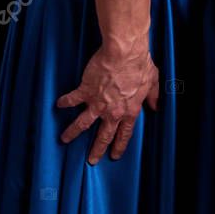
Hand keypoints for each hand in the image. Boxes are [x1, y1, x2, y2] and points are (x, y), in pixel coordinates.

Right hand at [56, 45, 159, 163]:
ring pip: (83, 124)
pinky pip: (72, 99)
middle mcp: (112, 112)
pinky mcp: (86, 91)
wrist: (124, 53)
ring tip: (64, 139)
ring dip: (73, 132)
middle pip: (103, 136)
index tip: (114, 155)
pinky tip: (59, 105)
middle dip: (96, 150)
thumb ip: (153, 96)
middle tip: (91, 160)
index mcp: (129, 111)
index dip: (119, 146)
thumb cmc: (139, 64)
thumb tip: (155, 106)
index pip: (124, 134)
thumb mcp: (153, 81)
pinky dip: (65, 102)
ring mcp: (97, 103)